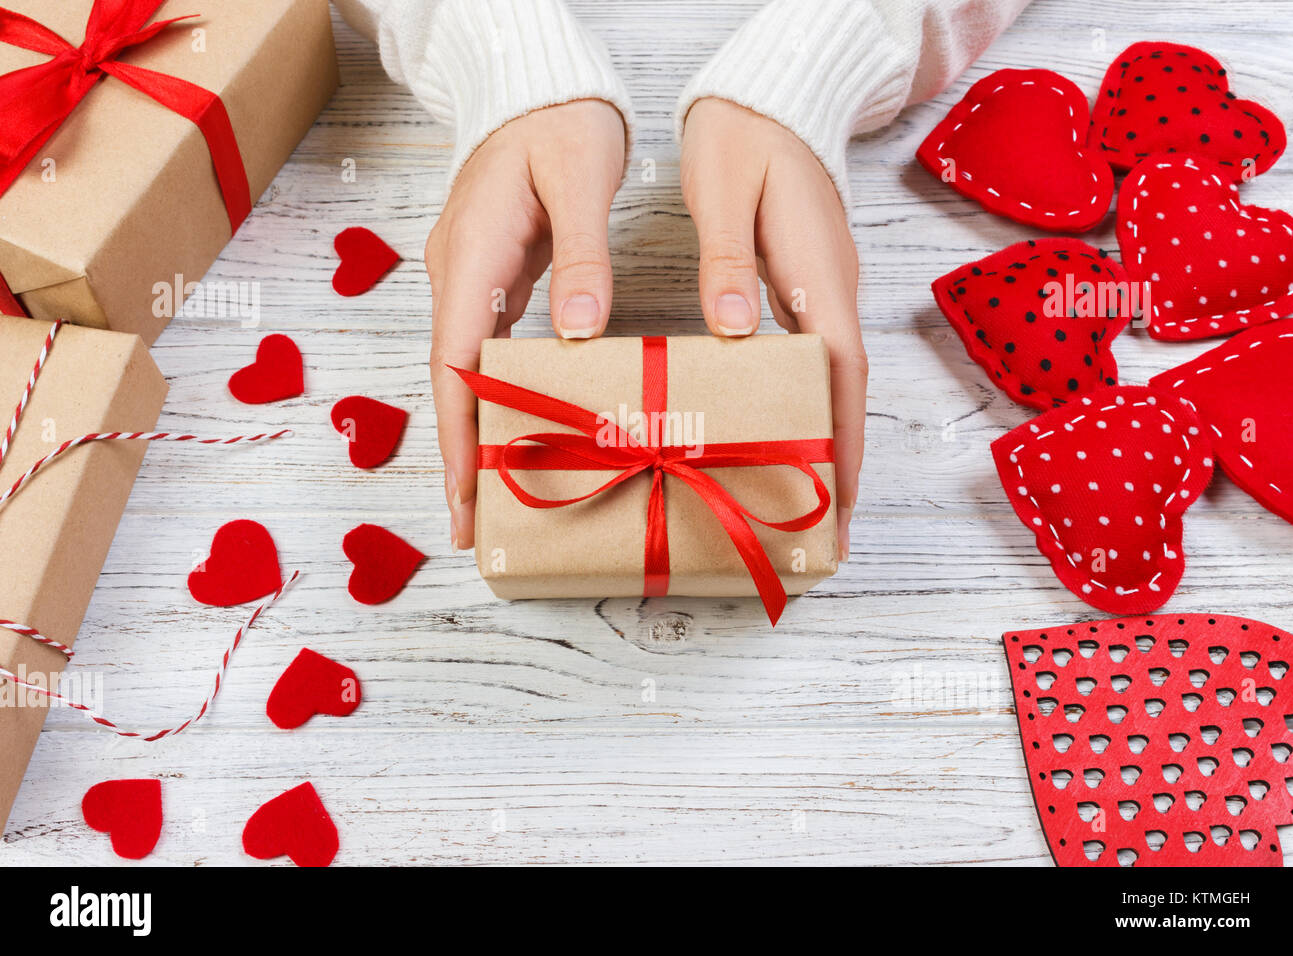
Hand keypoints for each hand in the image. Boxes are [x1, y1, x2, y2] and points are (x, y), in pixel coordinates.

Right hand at [427, 99, 625, 550]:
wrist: (534, 83)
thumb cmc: (558, 121)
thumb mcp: (579, 175)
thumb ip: (579, 253)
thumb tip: (578, 328)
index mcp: (473, 254)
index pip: (455, 362)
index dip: (459, 435)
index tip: (463, 495)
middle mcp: (457, 272)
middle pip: (451, 380)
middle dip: (459, 453)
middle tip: (472, 525)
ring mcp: (468, 275)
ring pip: (465, 369)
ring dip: (475, 431)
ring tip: (491, 495)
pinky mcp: (490, 274)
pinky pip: (485, 348)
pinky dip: (494, 395)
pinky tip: (514, 428)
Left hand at [680, 97, 867, 559]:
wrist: (771, 95)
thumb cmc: (744, 136)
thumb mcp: (725, 186)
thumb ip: (729, 256)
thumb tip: (735, 327)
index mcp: (818, 272)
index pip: (840, 374)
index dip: (841, 443)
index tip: (838, 502)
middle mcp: (833, 287)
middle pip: (848, 391)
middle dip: (842, 461)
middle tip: (829, 530)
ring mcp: (826, 287)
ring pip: (836, 379)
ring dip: (830, 438)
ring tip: (811, 499)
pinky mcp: (809, 284)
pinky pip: (818, 358)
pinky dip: (812, 403)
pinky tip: (788, 429)